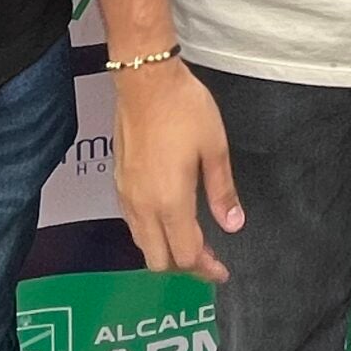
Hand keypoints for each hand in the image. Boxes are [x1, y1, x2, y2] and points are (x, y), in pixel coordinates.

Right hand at [111, 60, 244, 280]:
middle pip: (158, 260)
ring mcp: (126, 195)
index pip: (185, 255)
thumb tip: (233, 225)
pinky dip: (151, 233)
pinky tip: (168, 218)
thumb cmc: (184, 108)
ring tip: (191, 239)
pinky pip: (132, 224)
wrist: (145, 80)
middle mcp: (143, 206)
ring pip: (141, 244)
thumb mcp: (215, 148)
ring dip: (165, 250)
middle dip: (184, 266)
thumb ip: (222, 191)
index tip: (222, 271)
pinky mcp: (117, 183)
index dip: (206, 269)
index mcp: (170, 201)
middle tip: (209, 258)